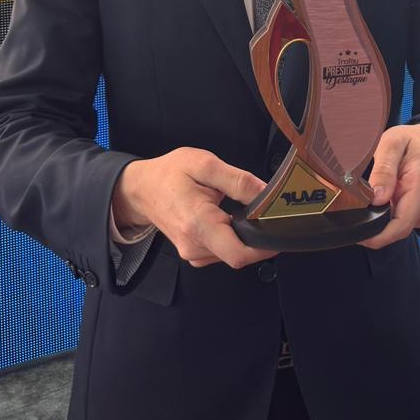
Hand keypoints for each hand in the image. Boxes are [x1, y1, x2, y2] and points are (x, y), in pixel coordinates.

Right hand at [112, 147, 277, 268]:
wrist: (142, 188)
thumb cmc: (170, 174)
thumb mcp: (206, 165)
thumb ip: (239, 181)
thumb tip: (267, 194)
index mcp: (199, 224)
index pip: (238, 254)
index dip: (264, 248)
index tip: (277, 233)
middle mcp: (194, 245)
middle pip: (238, 253)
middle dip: (255, 236)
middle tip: (259, 211)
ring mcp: (193, 252)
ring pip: (231, 252)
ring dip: (241, 235)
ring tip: (236, 209)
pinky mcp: (194, 252)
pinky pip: (221, 251)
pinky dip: (230, 236)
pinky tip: (226, 218)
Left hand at [361, 122, 419, 249]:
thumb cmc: (410, 142)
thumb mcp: (392, 144)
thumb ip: (384, 170)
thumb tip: (376, 198)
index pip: (401, 225)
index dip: (377, 236)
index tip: (359, 235)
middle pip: (398, 230)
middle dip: (376, 227)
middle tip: (357, 211)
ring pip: (398, 227)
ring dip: (383, 219)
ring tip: (373, 198)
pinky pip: (402, 221)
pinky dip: (389, 215)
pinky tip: (384, 200)